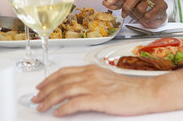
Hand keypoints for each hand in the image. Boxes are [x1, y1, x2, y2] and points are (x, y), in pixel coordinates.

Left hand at [33, 64, 152, 115]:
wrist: (147, 92)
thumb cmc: (129, 89)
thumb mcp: (106, 79)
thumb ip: (91, 81)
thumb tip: (76, 88)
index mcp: (91, 69)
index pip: (64, 72)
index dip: (50, 79)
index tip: (41, 86)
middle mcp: (90, 75)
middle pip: (61, 81)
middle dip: (45, 90)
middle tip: (36, 99)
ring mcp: (94, 86)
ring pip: (64, 91)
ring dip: (50, 99)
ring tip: (42, 107)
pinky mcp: (99, 99)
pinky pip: (76, 103)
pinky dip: (64, 108)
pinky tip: (58, 113)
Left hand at [104, 0, 166, 28]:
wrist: (159, 12)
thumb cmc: (143, 4)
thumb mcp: (129, 0)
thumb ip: (119, 1)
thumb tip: (106, 3)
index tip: (109, 2)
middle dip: (127, 6)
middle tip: (123, 14)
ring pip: (141, 7)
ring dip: (136, 15)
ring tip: (138, 16)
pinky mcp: (163, 5)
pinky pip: (148, 15)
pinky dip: (143, 19)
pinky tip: (145, 18)